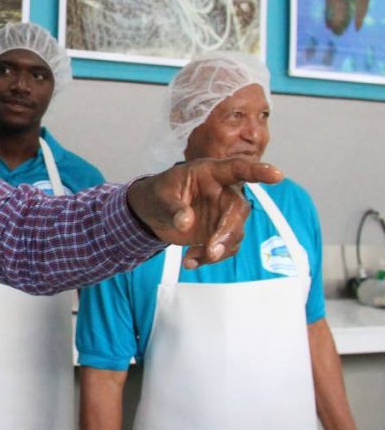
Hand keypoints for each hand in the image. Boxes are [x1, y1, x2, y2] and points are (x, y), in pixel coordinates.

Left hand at [127, 157, 282, 267]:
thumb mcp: (160, 197)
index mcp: (210, 173)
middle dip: (228, 231)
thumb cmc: (158, 195)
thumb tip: (186, 222)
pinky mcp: (220, 232)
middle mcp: (223, 192)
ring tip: (194, 257)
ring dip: (219, 249)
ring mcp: (223, 213)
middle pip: (238, 209)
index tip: (277, 175)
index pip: (238, 168)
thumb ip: (173, 208)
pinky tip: (190, 261)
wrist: (152, 212)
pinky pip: (225, 247)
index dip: (258, 171)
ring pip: (235, 232)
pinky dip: (210, 258)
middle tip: (213, 251)